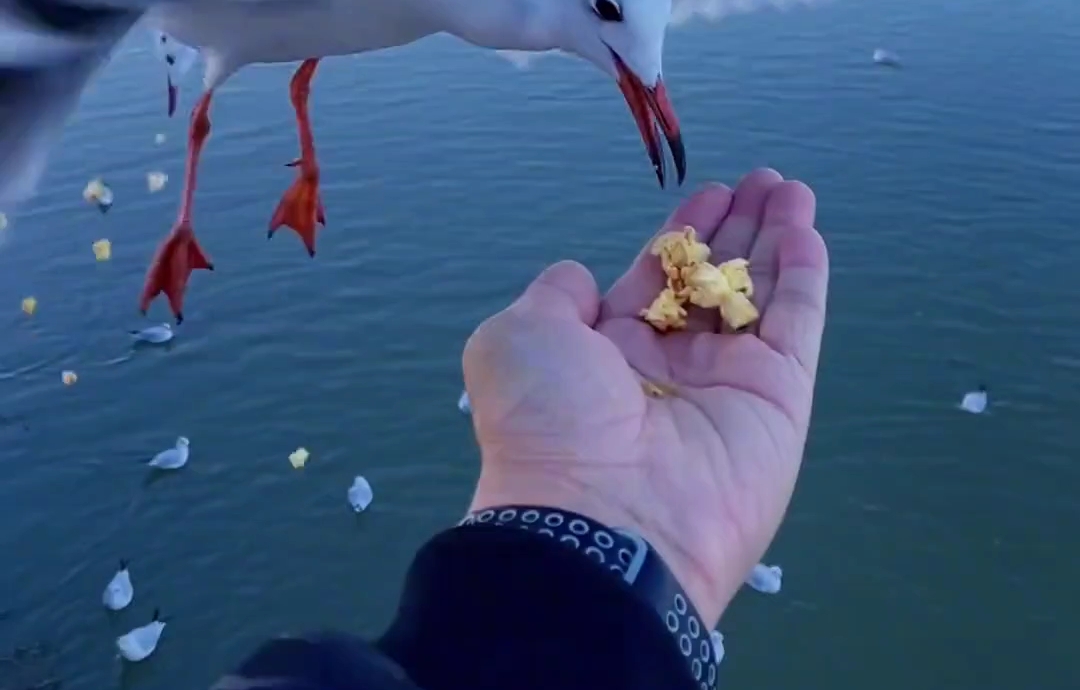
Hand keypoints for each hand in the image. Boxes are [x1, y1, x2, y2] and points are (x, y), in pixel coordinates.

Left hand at [462, 169, 828, 624]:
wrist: (600, 516)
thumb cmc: (548, 420)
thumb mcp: (517, 339)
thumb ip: (554, 298)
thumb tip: (581, 279)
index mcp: (608, 354)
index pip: (656, 280)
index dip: (682, 235)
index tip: (708, 193)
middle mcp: (670, 368)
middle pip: (713, 282)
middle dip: (737, 229)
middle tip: (762, 180)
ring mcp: (728, 384)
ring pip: (759, 295)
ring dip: (777, 240)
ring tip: (792, 189)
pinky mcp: (778, 400)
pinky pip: (795, 327)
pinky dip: (804, 278)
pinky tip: (806, 230)